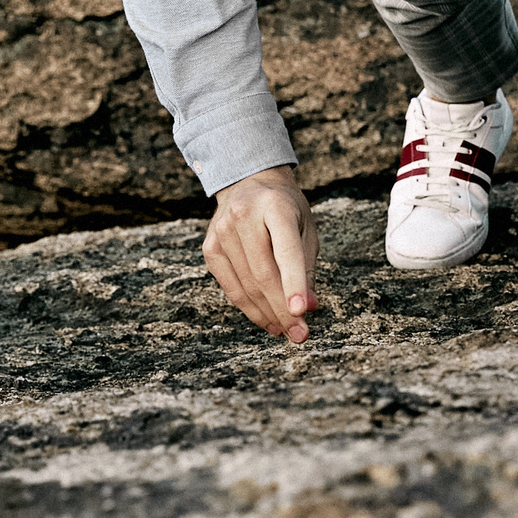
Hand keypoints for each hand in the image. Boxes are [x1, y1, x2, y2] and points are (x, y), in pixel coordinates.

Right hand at [204, 166, 319, 341]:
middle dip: (284, 310)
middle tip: (301, 335)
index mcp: (276, 206)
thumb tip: (308, 309)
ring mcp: (222, 231)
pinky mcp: (210, 247)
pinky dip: (249, 308)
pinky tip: (267, 320)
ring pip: (247, 286)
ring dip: (268, 314)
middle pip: (264, 275)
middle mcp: (244, 216)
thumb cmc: (285, 210)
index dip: (294, 283)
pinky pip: (231, 287)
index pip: (286, 251)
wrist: (248, 183)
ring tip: (287, 331)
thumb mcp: (305, 228)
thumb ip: (306, 267)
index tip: (303, 312)